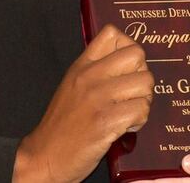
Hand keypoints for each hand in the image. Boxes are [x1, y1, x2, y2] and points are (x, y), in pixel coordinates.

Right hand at [14, 25, 153, 182]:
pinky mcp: (106, 122)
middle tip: (132, 94)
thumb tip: (127, 61)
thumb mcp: (72, 86)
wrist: (45, 156)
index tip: (125, 70)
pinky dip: (139, 120)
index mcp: (81, 66)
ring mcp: (98, 98)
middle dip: (142, 76)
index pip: (112, 34)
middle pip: (137, 55)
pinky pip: (141, 109)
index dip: (128, 49)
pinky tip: (126, 127)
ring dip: (143, 100)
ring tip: (129, 113)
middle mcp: (90, 77)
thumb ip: (93, 70)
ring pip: (144, 83)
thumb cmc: (62, 125)